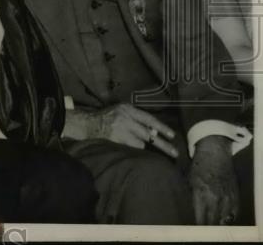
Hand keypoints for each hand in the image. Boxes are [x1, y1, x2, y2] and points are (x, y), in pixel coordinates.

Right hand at [64, 103, 178, 157]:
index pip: (149, 118)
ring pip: (141, 142)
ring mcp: (120, 128)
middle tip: (175, 153)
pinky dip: (132, 148)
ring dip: (140, 145)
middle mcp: (125, 117)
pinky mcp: (116, 138)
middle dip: (163, 144)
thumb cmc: (106, 118)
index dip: (162, 127)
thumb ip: (136, 119)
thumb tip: (154, 132)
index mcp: (127, 109)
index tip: (172, 136)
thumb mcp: (121, 112)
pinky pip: (132, 147)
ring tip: (131, 141)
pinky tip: (125, 144)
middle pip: (149, 133)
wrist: (87, 123)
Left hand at [190, 136, 238, 224]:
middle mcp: (215, 198)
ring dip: (219, 223)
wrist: (215, 153)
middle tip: (206, 230)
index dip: (199, 226)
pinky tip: (225, 219)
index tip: (196, 229)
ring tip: (215, 226)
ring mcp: (227, 197)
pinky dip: (230, 217)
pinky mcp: (235, 194)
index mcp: (201, 194)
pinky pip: (234, 212)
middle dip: (209, 227)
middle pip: (213, 221)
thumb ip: (193, 196)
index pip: (201, 218)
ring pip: (225, 218)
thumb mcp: (190, 180)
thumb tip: (194, 211)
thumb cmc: (199, 166)